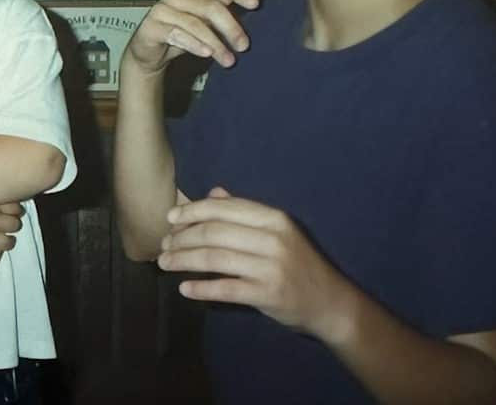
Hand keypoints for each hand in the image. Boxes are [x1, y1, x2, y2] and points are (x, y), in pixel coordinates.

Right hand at [124, 0, 258, 75]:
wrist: (150, 50)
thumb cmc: (180, 30)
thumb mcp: (204, 15)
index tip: (255, 5)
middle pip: (210, 6)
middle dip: (231, 27)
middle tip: (244, 46)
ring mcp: (162, 10)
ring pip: (195, 23)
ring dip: (216, 44)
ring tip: (229, 60)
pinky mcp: (151, 27)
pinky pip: (177, 35)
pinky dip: (194, 45)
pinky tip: (207, 54)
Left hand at [158, 188, 354, 341]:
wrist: (332, 303)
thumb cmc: (299, 263)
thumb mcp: (277, 231)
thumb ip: (244, 212)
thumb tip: (213, 192)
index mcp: (273, 218)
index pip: (223, 209)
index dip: (192, 212)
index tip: (170, 218)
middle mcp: (272, 239)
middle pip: (213, 233)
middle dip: (182, 237)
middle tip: (163, 245)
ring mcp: (270, 268)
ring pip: (214, 258)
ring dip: (183, 260)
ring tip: (164, 263)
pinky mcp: (267, 295)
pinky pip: (225, 289)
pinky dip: (201, 288)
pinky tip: (184, 288)